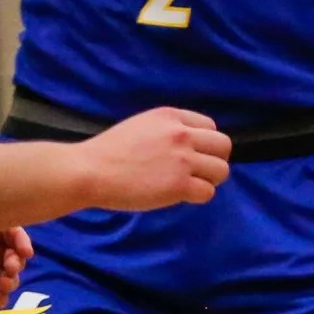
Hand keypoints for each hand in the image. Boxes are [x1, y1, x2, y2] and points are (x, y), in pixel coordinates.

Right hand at [77, 108, 232, 210]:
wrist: (90, 171)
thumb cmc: (110, 152)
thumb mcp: (143, 125)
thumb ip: (170, 131)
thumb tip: (195, 145)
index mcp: (171, 116)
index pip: (210, 127)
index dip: (204, 144)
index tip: (191, 155)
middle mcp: (181, 134)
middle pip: (224, 146)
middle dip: (214, 160)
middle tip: (197, 172)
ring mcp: (182, 160)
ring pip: (221, 170)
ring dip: (209, 180)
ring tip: (188, 184)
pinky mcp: (179, 185)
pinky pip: (208, 192)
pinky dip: (197, 196)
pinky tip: (180, 195)